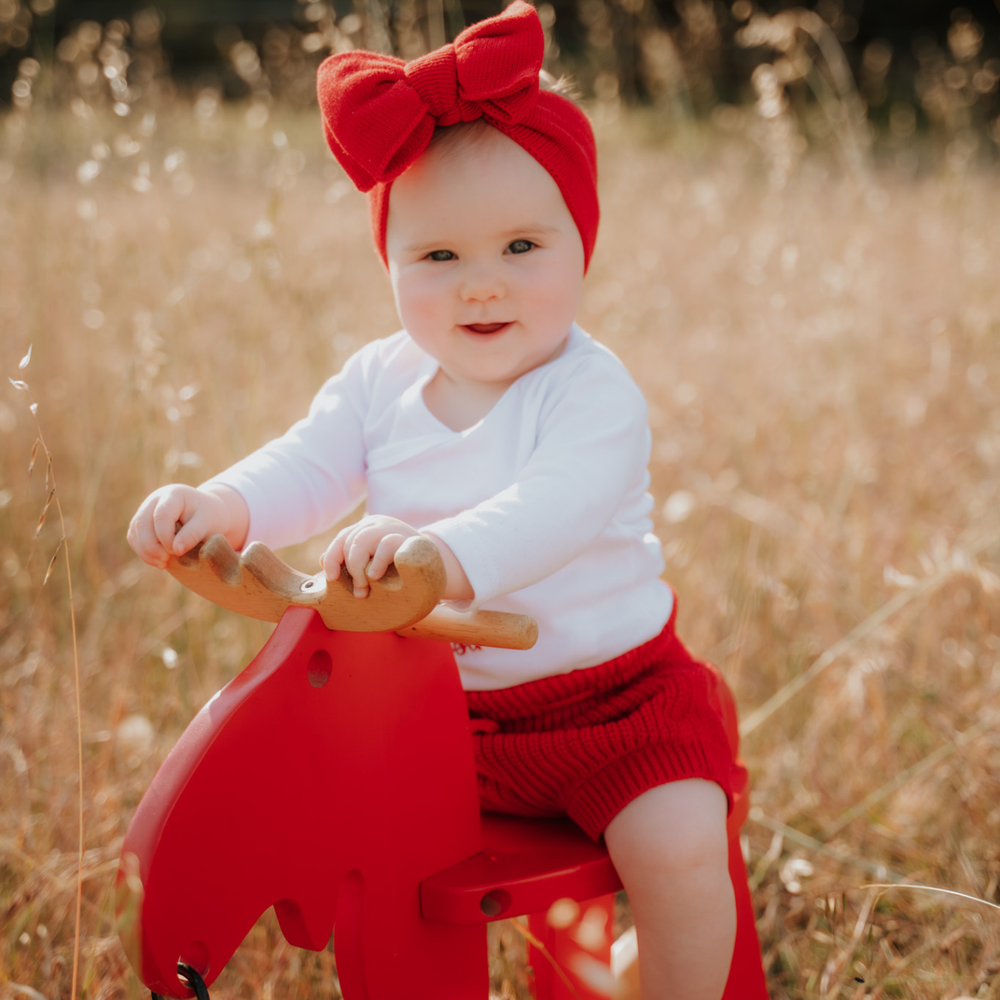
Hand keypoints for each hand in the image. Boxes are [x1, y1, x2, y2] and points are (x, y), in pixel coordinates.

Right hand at [127, 484, 248, 568]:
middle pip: (142, 523)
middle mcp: (155, 499)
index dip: (165, 537)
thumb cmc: (209, 516)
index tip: (177, 552)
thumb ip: (192, 534)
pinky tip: (156, 561)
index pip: (161, 516)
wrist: (207, 513)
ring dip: (145, 551)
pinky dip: (142, 551)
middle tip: (165, 561)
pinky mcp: (142, 523)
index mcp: (173, 494)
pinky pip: (134, 538)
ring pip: (135, 532)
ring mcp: (146, 510)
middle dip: (151, 546)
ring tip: (163, 564)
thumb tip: (176, 550)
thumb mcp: (207, 523)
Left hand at [321, 515, 421, 597]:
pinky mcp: (409, 538)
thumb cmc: (400, 569)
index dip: (333, 557)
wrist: (436, 568)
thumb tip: (323, 561)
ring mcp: (393, 528)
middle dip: (350, 569)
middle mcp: (377, 524)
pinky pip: (386, 545)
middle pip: (350, 541)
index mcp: (366, 529)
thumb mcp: (373, 563)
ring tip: (368, 584)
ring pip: (362, 541)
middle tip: (360, 592)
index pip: (342, 539)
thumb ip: (351, 561)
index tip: (331, 578)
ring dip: (359, 567)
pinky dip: (377, 561)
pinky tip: (376, 575)